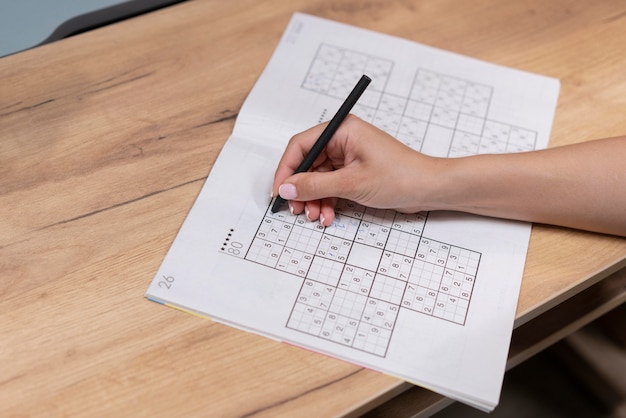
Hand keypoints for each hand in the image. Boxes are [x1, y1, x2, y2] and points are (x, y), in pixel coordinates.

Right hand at [272, 115, 440, 225]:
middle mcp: (343, 140)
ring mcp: (349, 157)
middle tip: (297, 210)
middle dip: (301, 189)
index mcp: (342, 130)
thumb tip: (286, 188)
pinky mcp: (355, 172)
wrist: (430, 189)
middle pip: (307, 164)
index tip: (279, 191)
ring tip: (316, 217)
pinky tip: (328, 216)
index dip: (287, 170)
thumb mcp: (352, 183)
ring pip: (318, 178)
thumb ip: (315, 185)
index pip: (301, 145)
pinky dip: (327, 201)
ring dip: (314, 199)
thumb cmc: (400, 176)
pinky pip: (331, 186)